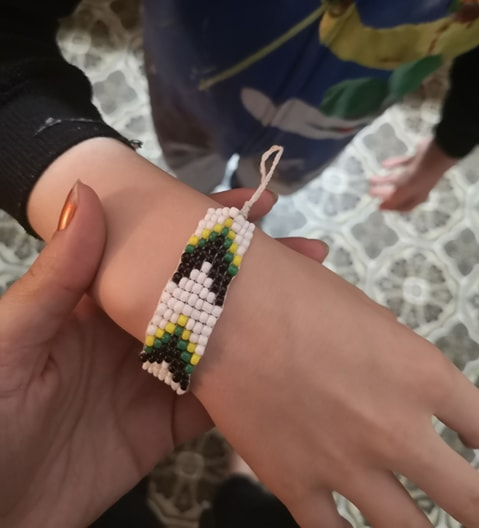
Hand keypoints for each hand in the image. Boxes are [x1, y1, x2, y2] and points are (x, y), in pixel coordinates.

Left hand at [0, 183, 327, 527]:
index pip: (156, 246)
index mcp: (92, 298)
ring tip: (308, 295)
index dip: (203, 221)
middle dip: (248, 265)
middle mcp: (126, 331)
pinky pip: (214, 397)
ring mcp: (148, 378)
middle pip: (196, 288)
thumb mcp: (13, 339)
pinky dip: (246, 381)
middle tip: (302, 251)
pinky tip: (279, 363)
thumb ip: (56, 275)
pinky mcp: (161, 425)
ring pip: (214, 337)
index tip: (252, 204)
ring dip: (258, 316)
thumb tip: (88, 194)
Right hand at [196, 235, 478, 526]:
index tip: (476, 446)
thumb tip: (395, 375)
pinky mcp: (296, 485)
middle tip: (474, 506)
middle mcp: (397, 430)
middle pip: (470, 498)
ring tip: (421, 526)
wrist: (223, 306)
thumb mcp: (362, 312)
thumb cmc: (294, 288)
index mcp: (421, 374)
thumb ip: (390, 356)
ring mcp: (348, 466)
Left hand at [369, 137, 457, 210]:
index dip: (391, 208)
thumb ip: (393, 199)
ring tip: (372, 179)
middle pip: (398, 193)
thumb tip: (381, 208)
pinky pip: (402, 164)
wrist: (436, 154)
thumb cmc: (420, 175)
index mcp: (417, 197)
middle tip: (370, 192)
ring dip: (385, 179)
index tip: (378, 206)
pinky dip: (393, 164)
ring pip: (398, 179)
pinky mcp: (416, 160)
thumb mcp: (405, 190)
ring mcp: (417, 173)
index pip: (403, 206)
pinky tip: (383, 164)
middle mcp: (418, 187)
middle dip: (384, 193)